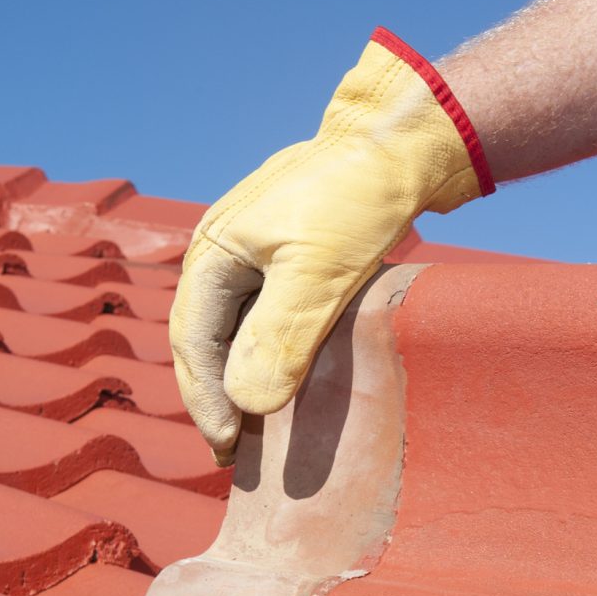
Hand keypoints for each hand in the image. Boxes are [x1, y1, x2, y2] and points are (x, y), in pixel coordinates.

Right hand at [170, 30, 492, 464]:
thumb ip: (278, 336)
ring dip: (239, 378)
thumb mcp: (318, 272)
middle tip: (233, 451)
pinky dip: (267, 352)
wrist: (403, 143)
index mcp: (213, 252)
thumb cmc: (357, 200)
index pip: (193, 342)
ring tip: (255, 428)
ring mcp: (255, 251)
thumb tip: (246, 405)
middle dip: (215, 396)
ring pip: (233, 327)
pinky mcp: (289, 254)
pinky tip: (285, 379)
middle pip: (205, 338)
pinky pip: (263, 313)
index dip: (206, 399)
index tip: (229, 445)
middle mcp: (223, 251)